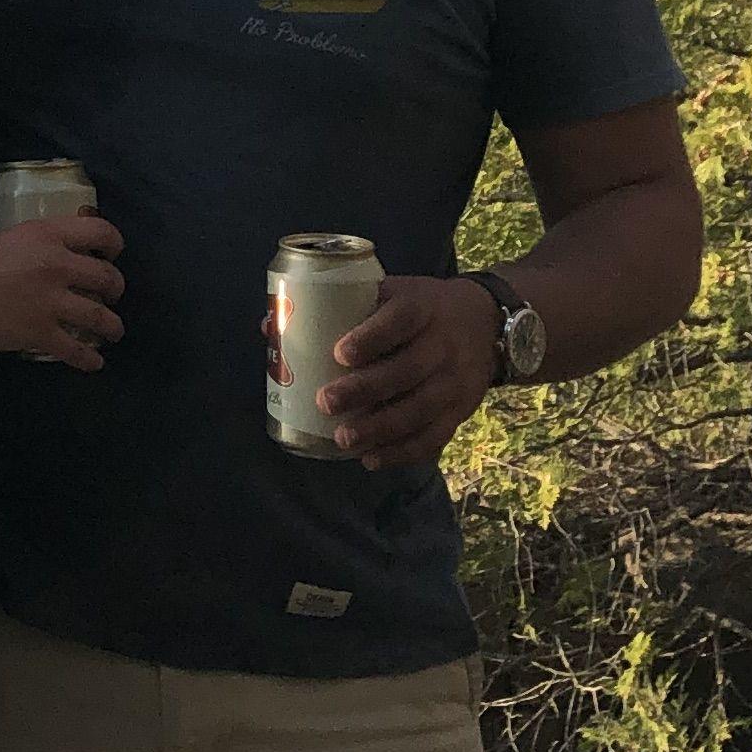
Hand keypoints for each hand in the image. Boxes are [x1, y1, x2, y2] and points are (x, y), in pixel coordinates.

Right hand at [0, 216, 126, 368]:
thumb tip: (50, 258)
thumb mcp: (8, 237)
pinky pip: (76, 350)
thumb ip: (36, 246)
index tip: (111, 256)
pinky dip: (90, 359)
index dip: (114, 245)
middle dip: (115, 290)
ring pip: (101, 317)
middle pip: (107, 278)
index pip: (101, 231)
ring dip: (112, 327)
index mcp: (47, 235)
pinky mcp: (39, 334)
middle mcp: (57, 265)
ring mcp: (50, 302)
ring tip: (112, 332)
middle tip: (110, 297)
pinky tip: (94, 362)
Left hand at [317, 274, 499, 468]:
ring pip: (419, 409)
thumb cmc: (419, 307)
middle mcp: (442, 344)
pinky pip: (435, 436)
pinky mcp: (461, 409)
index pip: (400, 320)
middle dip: (365, 390)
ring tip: (344, 439)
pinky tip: (372, 459)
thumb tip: (267, 325)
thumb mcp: (391, 292)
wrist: (484, 321)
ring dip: (380, 429)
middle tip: (326, 402)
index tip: (339, 353)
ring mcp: (455, 380)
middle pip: (406, 371)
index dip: (371, 337)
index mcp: (421, 307)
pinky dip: (404, 452)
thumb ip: (340, 307)